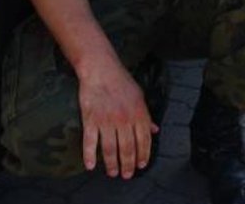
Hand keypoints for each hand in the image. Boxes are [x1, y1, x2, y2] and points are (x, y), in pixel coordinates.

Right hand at [78, 57, 158, 178]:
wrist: (101, 70)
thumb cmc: (122, 81)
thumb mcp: (140, 96)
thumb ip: (146, 116)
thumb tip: (155, 130)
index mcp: (139, 113)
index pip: (144, 140)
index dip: (143, 155)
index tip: (141, 165)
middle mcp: (124, 119)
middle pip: (128, 148)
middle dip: (128, 164)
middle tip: (127, 175)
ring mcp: (106, 121)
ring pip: (110, 148)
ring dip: (112, 163)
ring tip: (113, 173)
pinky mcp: (90, 119)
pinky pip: (90, 142)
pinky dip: (89, 155)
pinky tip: (90, 166)